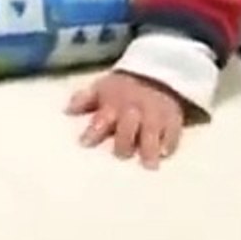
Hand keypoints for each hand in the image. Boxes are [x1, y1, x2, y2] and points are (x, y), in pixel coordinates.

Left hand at [65, 71, 185, 169]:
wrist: (157, 75)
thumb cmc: (123, 87)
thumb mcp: (102, 88)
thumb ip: (84, 100)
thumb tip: (66, 111)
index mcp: (113, 104)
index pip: (101, 119)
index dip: (92, 132)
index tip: (84, 143)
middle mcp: (134, 111)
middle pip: (128, 128)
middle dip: (124, 141)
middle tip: (121, 155)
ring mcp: (155, 116)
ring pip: (152, 132)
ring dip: (149, 148)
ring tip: (149, 164)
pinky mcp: (174, 120)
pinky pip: (173, 134)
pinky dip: (169, 144)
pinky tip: (164, 154)